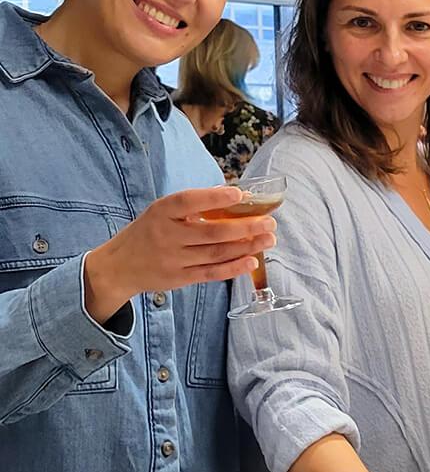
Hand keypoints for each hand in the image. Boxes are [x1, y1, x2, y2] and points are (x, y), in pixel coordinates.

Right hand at [84, 186, 276, 322]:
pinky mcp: (180, 278)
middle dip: (245, 227)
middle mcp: (166, 235)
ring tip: (268, 239)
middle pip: (211, 232)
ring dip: (247, 247)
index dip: (214, 198)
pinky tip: (252, 261)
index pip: (188, 201)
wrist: (118, 267)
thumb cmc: (149, 232)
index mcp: (161, 212)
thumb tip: (235, 196)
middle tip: (269, 222)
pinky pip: (211, 273)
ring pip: (216, 253)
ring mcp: (173, 259)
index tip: (239, 193)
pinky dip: (234, 268)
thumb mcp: (161, 212)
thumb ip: (192, 205)